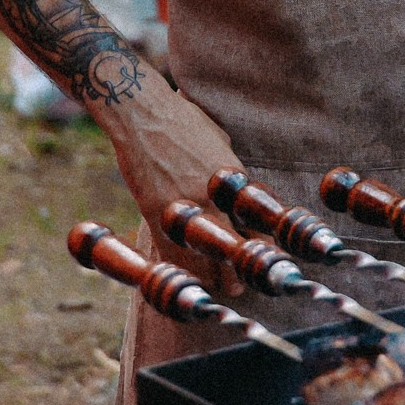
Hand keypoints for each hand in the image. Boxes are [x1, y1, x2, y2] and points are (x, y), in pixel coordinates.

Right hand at [97, 86, 249, 295]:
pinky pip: (170, 251)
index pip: (255, 224)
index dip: (259, 245)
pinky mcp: (156, 212)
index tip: (261, 258)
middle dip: (238, 269)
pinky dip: (179, 267)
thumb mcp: (218, 142)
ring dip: (211, 276)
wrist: (143, 113)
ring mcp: (184, 208)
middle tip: (239, 285)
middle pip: (233, 248)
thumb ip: (227, 168)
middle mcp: (213, 198)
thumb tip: (234, 183)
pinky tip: (184, 279)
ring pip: (203, 257)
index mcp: (233, 180)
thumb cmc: (183, 120)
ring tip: (217, 290)